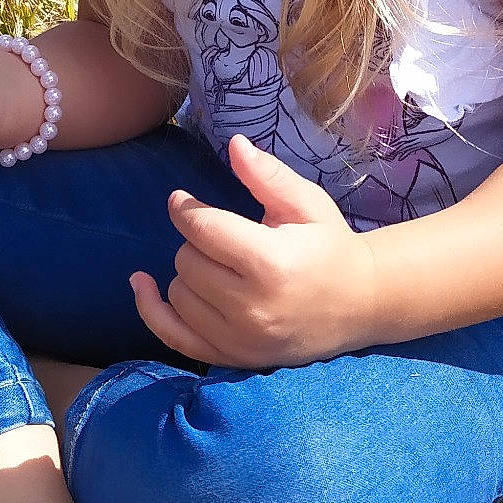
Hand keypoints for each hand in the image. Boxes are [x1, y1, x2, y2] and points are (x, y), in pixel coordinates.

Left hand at [130, 133, 377, 369]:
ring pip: (178, 293)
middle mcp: (251, 306)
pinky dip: (152, 310)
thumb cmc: (330, 246)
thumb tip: (234, 144)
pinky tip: (142, 284)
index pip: (202, 229)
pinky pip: (173, 336)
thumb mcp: (306, 203)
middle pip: (187, 260)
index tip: (182, 199)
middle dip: (197, 241)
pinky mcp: (233, 358)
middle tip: (225, 237)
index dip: (185, 208)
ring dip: (188, 272)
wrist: (360, 305)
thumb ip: (267, 175)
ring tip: (220, 264)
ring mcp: (240, 339)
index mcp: (270, 262)